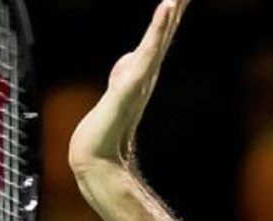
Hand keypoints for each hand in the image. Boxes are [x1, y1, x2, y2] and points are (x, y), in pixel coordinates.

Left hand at [69, 0, 189, 181]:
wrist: (96, 154)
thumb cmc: (105, 127)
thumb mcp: (117, 89)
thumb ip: (125, 72)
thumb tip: (131, 58)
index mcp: (143, 72)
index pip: (160, 36)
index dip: (169, 14)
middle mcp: (147, 72)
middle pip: (164, 32)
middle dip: (177, 7)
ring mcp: (141, 77)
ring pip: (160, 37)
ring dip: (171, 13)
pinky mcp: (132, 82)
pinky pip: (148, 50)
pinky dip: (158, 28)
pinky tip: (166, 7)